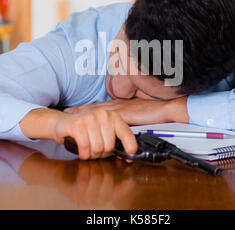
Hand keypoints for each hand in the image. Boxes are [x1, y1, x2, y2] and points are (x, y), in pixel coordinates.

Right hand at [52, 109, 137, 159]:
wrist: (62, 123)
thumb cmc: (85, 129)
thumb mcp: (103, 131)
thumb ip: (115, 140)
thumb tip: (127, 155)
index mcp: (113, 116)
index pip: (127, 134)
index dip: (130, 148)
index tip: (128, 158)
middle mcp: (103, 115)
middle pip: (109, 146)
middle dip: (102, 154)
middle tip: (95, 150)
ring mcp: (90, 118)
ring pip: (97, 148)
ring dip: (91, 155)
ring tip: (87, 149)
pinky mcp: (77, 124)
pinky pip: (85, 147)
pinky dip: (83, 154)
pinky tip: (81, 150)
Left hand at [64, 96, 189, 125]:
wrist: (167, 108)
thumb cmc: (156, 112)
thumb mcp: (140, 116)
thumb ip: (130, 120)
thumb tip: (122, 129)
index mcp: (122, 105)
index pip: (102, 107)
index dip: (88, 109)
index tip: (76, 109)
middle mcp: (119, 105)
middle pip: (95, 108)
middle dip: (81, 110)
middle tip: (66, 111)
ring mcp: (121, 108)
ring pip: (97, 111)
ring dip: (83, 113)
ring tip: (70, 114)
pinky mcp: (124, 114)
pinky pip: (106, 117)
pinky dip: (96, 118)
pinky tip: (87, 120)